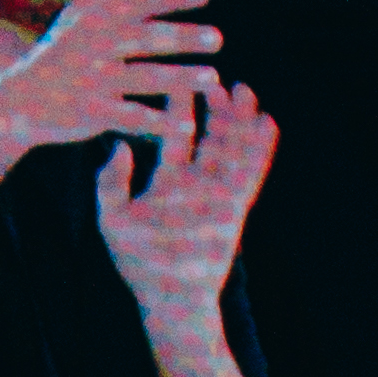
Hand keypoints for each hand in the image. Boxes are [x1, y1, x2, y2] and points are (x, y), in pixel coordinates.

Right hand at [0, 0, 223, 157]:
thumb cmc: (58, 55)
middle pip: (146, 39)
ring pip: (145, 78)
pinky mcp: (92, 113)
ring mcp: (93, 81)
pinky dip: (158, 121)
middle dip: (183, 38)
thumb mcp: (78, 17)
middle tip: (218, 39)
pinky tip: (185, 125)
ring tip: (213, 78)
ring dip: (181, 78)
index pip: (138, 2)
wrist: (18, 102)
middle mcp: (95, 47)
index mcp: (95, 21)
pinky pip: (131, 116)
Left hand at [94, 76, 277, 314]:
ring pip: (233, 149)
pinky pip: (250, 173)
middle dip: (214, 108)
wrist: (171, 299)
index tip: (180, 79)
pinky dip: (259, 149)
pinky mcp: (235, 208)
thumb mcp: (113, 220)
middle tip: (216, 77)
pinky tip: (267, 122)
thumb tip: (119, 144)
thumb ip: (111, 182)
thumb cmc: (138, 264)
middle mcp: (195, 184)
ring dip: (239, 121)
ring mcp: (217, 195)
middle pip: (209, 136)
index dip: (178, 107)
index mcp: (166, 182)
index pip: (174, 134)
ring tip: (245, 90)